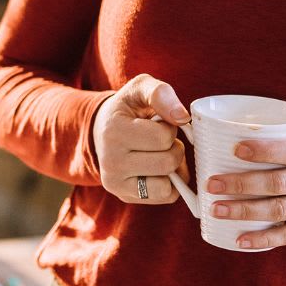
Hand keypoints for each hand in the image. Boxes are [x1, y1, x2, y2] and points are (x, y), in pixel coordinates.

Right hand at [92, 73, 193, 204]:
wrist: (102, 131)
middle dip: (174, 148)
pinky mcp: (124, 196)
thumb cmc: (128, 108)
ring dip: (173, 168)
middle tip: (161, 140)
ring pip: (168, 184)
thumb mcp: (140, 88)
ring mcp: (115, 183)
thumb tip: (183, 117)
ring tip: (159, 154)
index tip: (158, 123)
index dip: (169, 128)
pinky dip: (170, 184)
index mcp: (113, 131)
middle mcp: (110, 161)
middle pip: (168, 162)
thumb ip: (160, 93)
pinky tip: (158, 170)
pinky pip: (165, 197)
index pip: (163, 137)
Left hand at [208, 130, 285, 248]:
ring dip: (245, 210)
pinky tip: (240, 239)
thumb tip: (253, 133)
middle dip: (241, 184)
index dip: (264, 150)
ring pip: (280, 209)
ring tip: (217, 209)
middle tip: (211, 184)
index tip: (236, 149)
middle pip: (279, 182)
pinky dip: (264, 239)